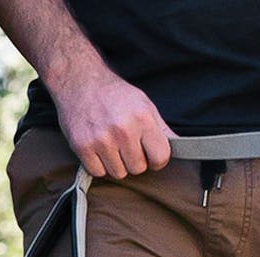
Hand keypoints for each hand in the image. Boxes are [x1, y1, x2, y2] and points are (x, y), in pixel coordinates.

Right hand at [50, 62, 174, 178]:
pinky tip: (97, 148)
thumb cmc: (114, 94)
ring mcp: (101, 138)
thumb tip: (180, 147)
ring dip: (116, 163)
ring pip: (118, 173)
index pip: (160, 157)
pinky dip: (97, 164)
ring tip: (110, 144)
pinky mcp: (82, 145)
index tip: (150, 156)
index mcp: (142, 118)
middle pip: (138, 168)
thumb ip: (162, 129)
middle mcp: (123, 129)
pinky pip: (97, 172)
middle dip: (134, 160)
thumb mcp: (144, 104)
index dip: (156, 160)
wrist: (79, 80)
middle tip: (125, 145)